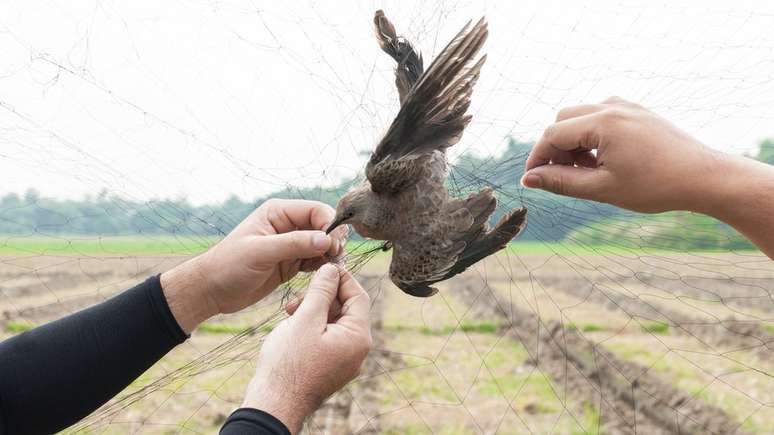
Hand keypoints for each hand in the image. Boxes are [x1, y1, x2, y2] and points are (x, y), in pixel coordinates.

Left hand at [160, 199, 348, 332]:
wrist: (212, 290)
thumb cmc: (229, 266)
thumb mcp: (260, 252)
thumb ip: (294, 244)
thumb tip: (326, 239)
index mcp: (278, 212)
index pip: (316, 210)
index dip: (329, 225)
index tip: (333, 246)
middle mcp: (287, 225)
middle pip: (323, 227)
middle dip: (333, 241)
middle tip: (336, 259)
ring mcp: (291, 244)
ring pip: (322, 244)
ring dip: (330, 255)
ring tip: (332, 269)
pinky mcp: (292, 262)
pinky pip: (315, 260)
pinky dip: (322, 266)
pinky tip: (323, 275)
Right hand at [241, 264, 371, 433]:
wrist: (275, 403)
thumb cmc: (289, 363)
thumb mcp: (305, 319)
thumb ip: (321, 291)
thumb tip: (332, 269)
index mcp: (357, 337)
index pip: (358, 296)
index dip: (341, 278)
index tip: (323, 267)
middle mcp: (357, 349)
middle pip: (346, 309)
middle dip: (322, 297)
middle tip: (297, 297)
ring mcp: (344, 360)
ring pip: (334, 322)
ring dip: (313, 311)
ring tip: (290, 313)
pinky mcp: (331, 366)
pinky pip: (327, 337)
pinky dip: (311, 327)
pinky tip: (292, 326)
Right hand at [522, 96, 723, 212]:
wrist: (703, 177)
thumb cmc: (655, 185)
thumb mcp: (601, 188)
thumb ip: (561, 182)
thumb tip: (529, 180)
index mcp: (602, 122)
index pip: (552, 134)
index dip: (537, 158)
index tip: (532, 180)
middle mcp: (613, 106)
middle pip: (564, 120)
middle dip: (555, 148)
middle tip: (560, 176)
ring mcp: (627, 106)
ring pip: (582, 116)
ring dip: (574, 141)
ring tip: (585, 171)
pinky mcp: (638, 112)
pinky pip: (602, 116)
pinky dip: (592, 135)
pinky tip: (603, 160)